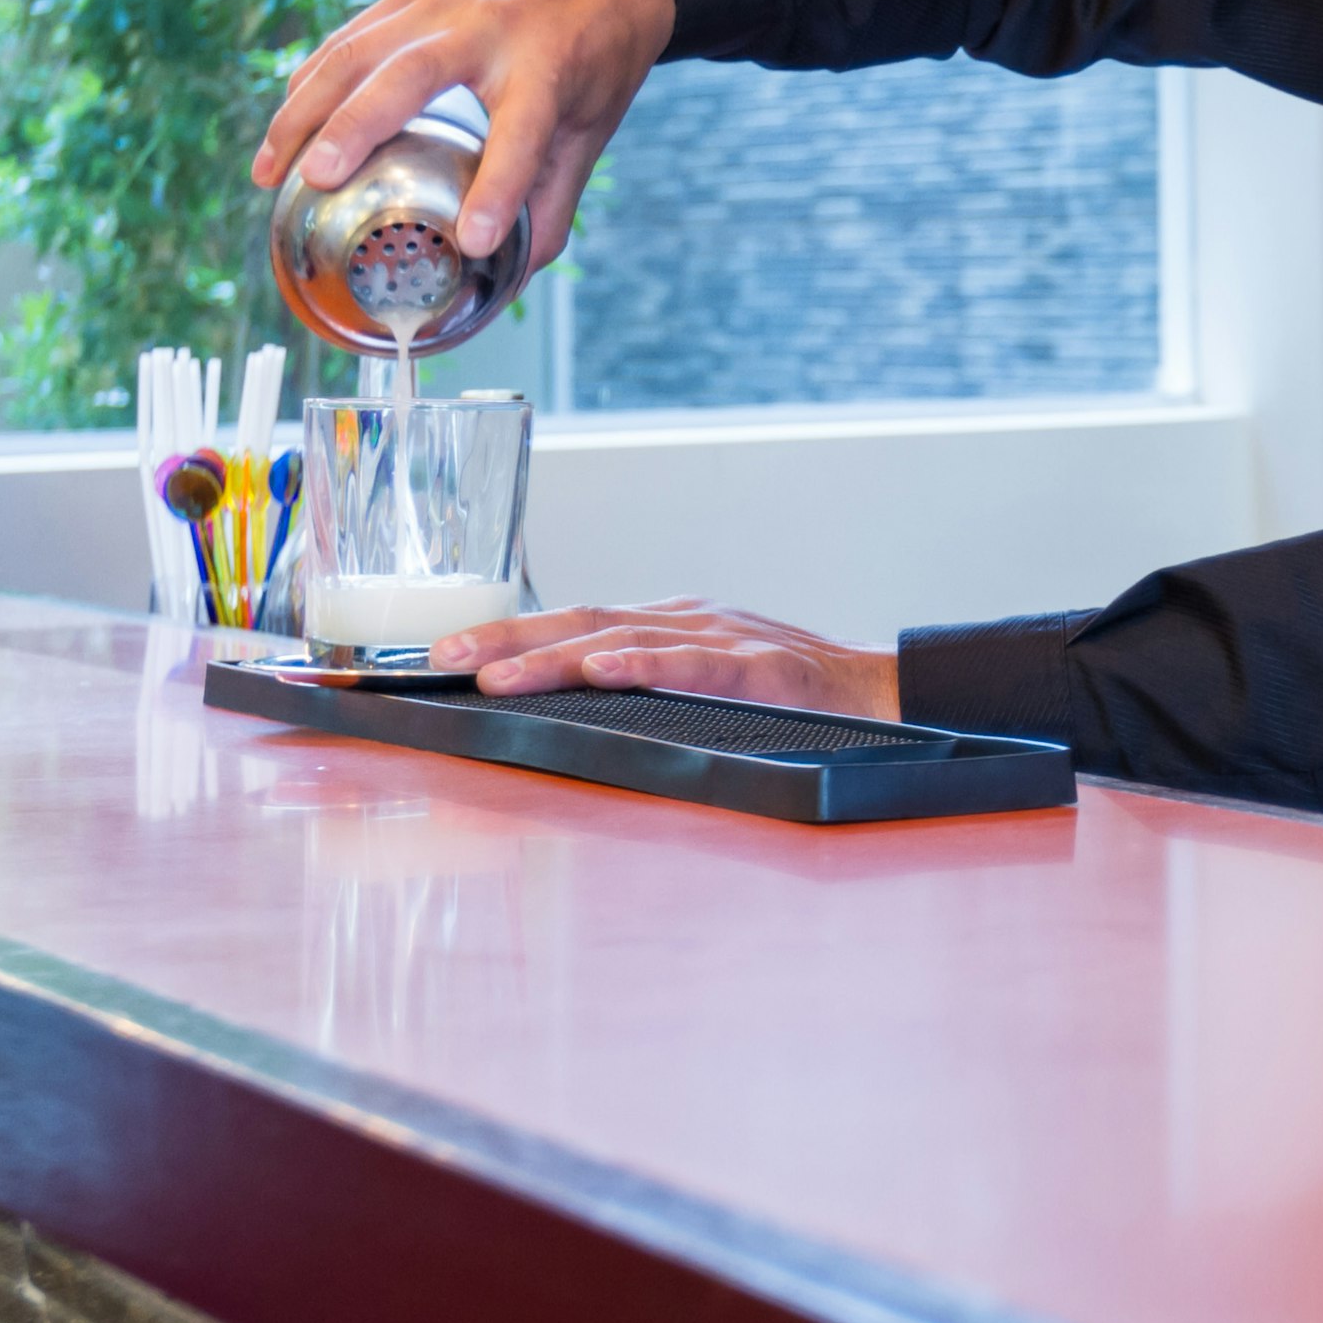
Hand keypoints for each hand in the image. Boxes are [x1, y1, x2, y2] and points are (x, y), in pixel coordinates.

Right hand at [251, 0, 679, 270]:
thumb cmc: (596, 61)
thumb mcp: (590, 133)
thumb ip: (549, 203)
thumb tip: (506, 275)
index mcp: (547, 68)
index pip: (521, 134)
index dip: (497, 189)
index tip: (474, 240)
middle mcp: (490, 26)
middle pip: (411, 74)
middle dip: (356, 126)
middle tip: (314, 179)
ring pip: (357, 50)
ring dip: (305, 110)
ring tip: (269, 171)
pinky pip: (348, 38)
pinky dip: (310, 84)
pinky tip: (285, 129)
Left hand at [432, 598, 902, 718]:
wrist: (884, 695)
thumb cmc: (789, 697)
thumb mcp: (704, 681)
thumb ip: (645, 684)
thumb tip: (564, 704)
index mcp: (669, 621)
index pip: (572, 620)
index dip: (507, 632)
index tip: (441, 653)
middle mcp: (687, 618)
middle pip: (579, 620)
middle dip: (504, 637)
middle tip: (438, 657)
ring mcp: (723, 638)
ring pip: (621, 639)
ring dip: (550, 658)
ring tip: (492, 675)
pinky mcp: (761, 667)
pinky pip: (694, 665)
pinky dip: (645, 666)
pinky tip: (603, 673)